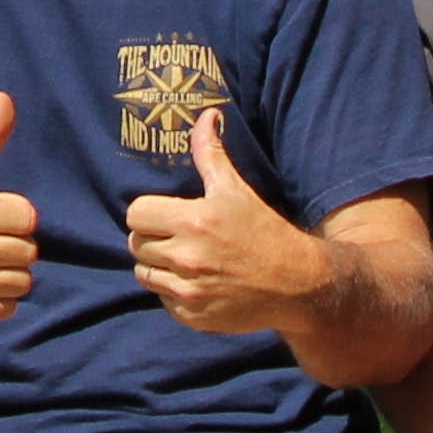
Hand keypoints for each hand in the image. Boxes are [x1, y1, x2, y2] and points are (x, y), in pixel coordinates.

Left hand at [124, 107, 322, 340]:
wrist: (298, 285)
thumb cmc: (264, 231)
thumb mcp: (236, 189)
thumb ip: (211, 153)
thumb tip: (206, 115)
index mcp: (194, 222)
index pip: (136, 213)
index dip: (148, 211)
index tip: (165, 213)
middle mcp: (187, 258)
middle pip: (135, 244)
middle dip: (151, 237)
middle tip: (175, 236)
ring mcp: (189, 292)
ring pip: (144, 273)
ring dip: (158, 265)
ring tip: (184, 259)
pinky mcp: (193, 317)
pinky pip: (163, 300)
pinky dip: (173, 292)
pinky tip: (197, 282)